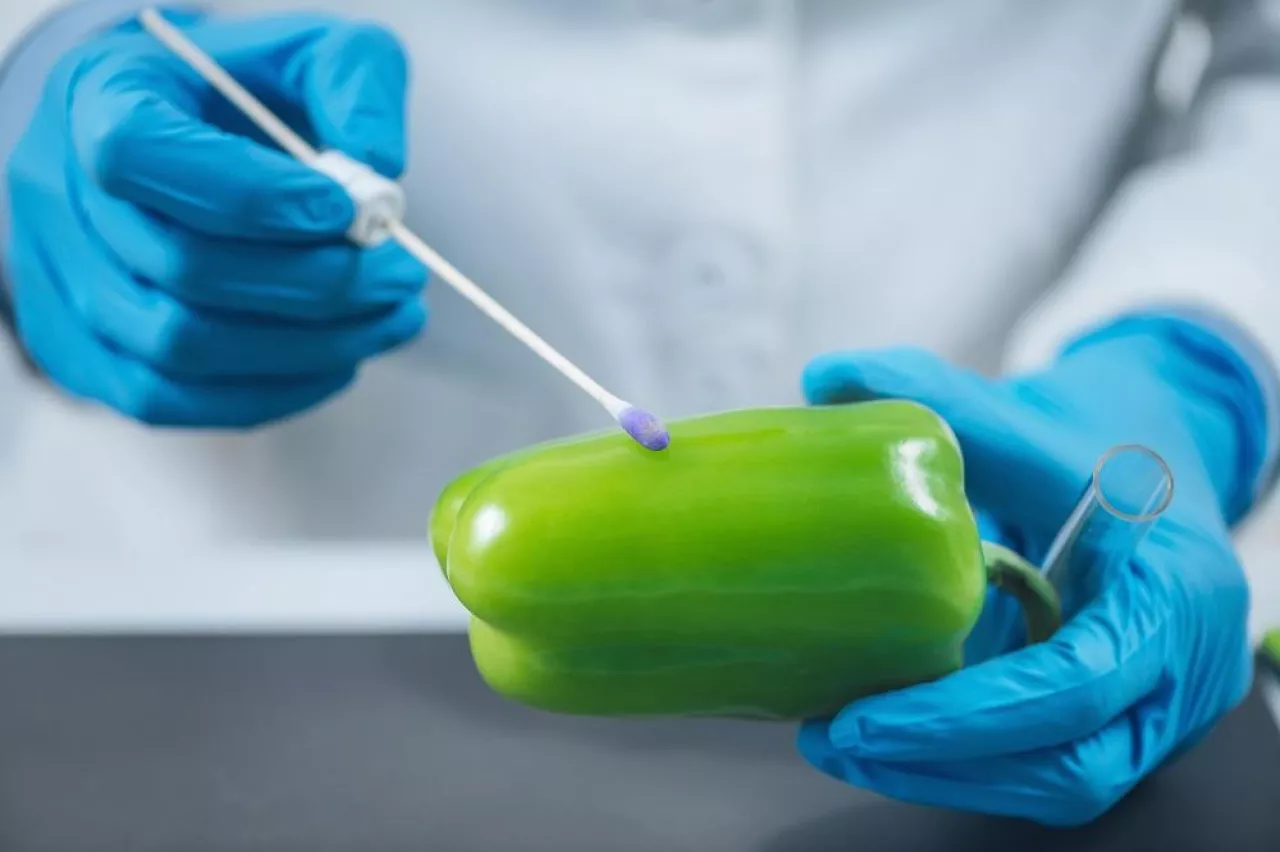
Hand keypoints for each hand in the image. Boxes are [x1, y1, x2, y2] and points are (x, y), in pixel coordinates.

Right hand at [4, 10, 426, 426]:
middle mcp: (60, 194)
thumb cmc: (241, 96)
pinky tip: (340, 359)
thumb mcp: (307, 53)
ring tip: (390, 318)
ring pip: (179, 347)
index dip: (252, 195)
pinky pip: (171, 401)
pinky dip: (271, 391)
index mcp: (99, 98)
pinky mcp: (82, 353)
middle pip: (179, 267)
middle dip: (314, 283)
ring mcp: (63, 283)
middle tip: (401, 277)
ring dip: (306, 345)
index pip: (143, 153)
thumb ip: (354, 85)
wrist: (180, 140)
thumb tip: (380, 168)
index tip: (349, 212)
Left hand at [795, 316, 1267, 825]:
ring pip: (1059, 781)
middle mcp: (1182, 667)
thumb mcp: (1028, 417)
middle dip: (943, 762)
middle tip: (835, 737)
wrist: (1161, 465)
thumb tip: (827, 379)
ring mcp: (1158, 705)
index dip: (967, 715)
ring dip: (945, 776)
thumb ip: (934, 396)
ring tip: (843, 743)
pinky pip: (1049, 767)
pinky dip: (967, 766)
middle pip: (1071, 760)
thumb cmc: (1096, 443)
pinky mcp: (1121, 720)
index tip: (867, 716)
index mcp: (1171, 589)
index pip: (1076, 683)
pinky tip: (890, 740)